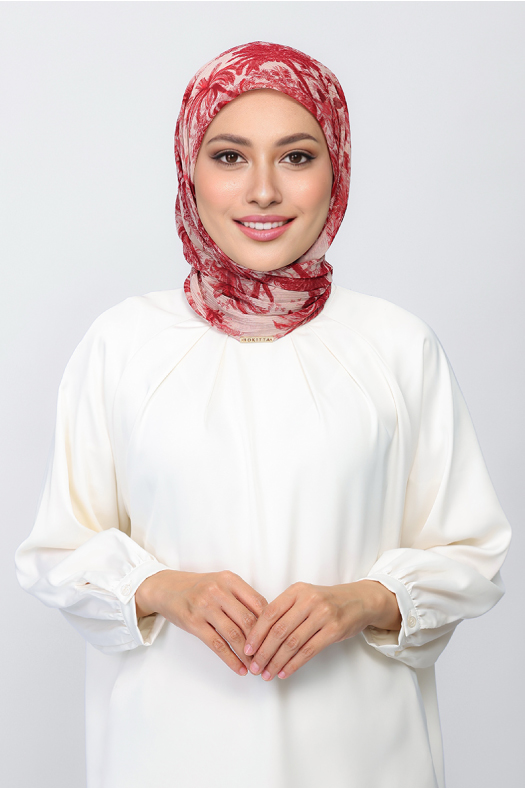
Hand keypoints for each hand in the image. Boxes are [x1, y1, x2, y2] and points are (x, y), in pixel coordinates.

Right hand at [135, 569, 268, 674]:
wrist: (167, 588)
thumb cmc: (199, 588)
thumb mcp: (221, 584)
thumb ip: (241, 598)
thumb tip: (267, 622)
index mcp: (230, 580)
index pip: (258, 602)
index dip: (270, 623)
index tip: (276, 638)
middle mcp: (218, 591)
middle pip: (248, 620)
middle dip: (261, 642)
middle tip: (269, 657)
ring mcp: (205, 606)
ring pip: (234, 634)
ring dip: (247, 654)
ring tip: (255, 667)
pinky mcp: (193, 623)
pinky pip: (217, 644)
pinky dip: (231, 659)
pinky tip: (239, 668)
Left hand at [243, 579, 400, 681]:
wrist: (359, 601)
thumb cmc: (327, 601)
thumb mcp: (305, 597)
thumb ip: (285, 610)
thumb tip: (258, 636)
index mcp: (296, 590)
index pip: (270, 613)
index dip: (256, 633)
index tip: (247, 649)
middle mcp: (308, 600)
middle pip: (279, 630)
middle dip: (264, 652)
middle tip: (254, 667)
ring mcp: (322, 614)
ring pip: (292, 643)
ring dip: (277, 661)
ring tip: (267, 674)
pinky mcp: (334, 630)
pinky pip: (309, 650)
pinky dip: (294, 664)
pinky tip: (284, 672)